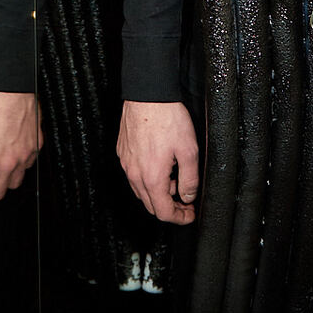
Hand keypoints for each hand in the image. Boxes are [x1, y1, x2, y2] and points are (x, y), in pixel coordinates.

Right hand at [118, 100, 198, 223]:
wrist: (147, 94)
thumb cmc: (167, 118)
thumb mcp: (189, 150)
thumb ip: (190, 179)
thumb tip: (188, 197)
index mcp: (152, 178)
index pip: (163, 213)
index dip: (179, 218)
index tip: (189, 214)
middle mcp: (135, 174)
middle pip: (151, 205)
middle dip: (170, 207)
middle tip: (185, 199)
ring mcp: (126, 163)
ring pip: (141, 190)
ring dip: (159, 192)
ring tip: (175, 177)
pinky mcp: (123, 152)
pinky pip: (134, 174)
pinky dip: (148, 177)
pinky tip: (161, 163)